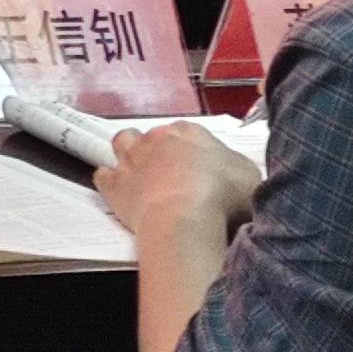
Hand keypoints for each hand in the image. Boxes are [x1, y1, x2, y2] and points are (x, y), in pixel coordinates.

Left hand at [97, 120, 259, 245]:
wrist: (186, 218)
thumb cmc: (223, 197)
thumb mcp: (249, 176)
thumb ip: (237, 166)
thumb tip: (232, 169)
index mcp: (189, 133)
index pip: (188, 133)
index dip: (194, 151)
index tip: (201, 168)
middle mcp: (156, 139)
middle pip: (154, 136)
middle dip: (161, 151)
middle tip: (175, 175)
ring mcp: (131, 159)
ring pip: (122, 143)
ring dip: (129, 154)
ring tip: (143, 173)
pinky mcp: (115, 184)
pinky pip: (104, 175)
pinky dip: (109, 180)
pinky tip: (118, 189)